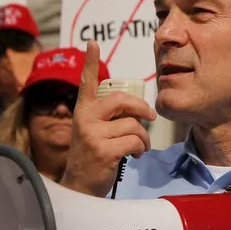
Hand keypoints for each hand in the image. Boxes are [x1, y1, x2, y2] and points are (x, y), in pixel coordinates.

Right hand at [58, 41, 155, 196]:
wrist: (80, 186)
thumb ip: (109, 117)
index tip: (92, 43)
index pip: (86, 82)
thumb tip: (137, 110)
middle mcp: (85, 119)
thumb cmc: (93, 157)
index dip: (91, 62)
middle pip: (122, 101)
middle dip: (142, 109)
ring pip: (134, 125)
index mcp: (83, 111)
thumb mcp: (95, 132)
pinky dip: (141, 149)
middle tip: (150, 118)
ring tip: (139, 147)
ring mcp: (93, 134)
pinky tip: (135, 156)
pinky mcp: (103, 150)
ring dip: (143, 138)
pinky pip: (135, 142)